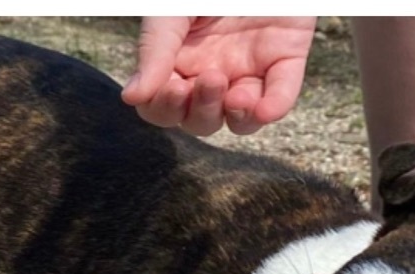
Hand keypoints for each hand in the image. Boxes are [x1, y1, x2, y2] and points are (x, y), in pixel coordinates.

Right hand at [121, 16, 316, 135]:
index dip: (164, 108)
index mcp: (178, 62)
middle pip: (200, 120)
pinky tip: (263, 108)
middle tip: (210, 78)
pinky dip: (273, 108)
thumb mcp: (171, 11)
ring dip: (235, 116)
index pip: (162, 107)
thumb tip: (130, 97)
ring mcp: (248, 72)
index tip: (172, 87)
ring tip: (236, 94)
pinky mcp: (284, 63)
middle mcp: (211, 75)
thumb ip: (154, 50)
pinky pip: (280, 98)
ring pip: (239, 120)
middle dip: (202, 109)